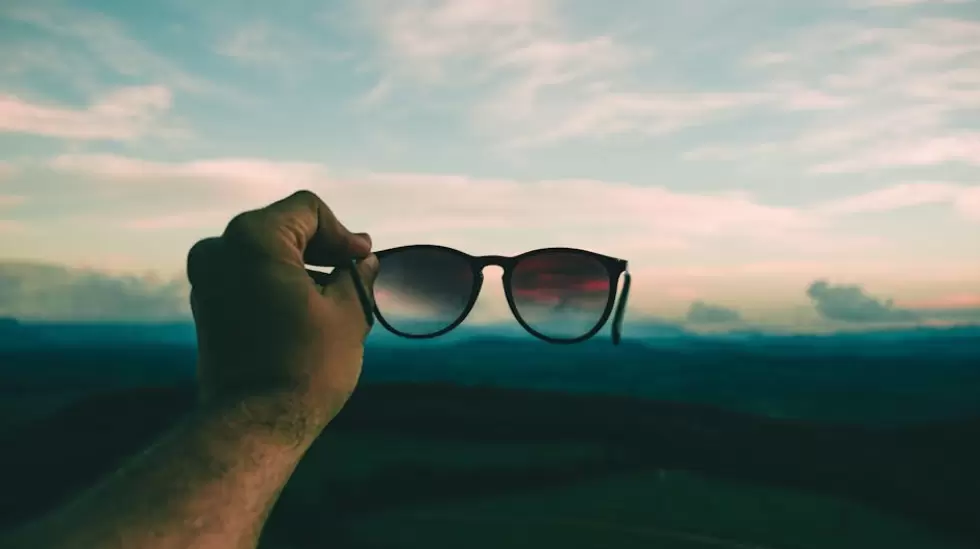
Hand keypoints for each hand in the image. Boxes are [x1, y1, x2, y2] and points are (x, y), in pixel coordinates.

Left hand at [186, 190, 377, 428]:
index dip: (343, 233)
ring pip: (264, 253)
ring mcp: (206, 279)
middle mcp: (219, 250)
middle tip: (356, 273)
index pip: (308, 211)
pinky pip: (246, 277)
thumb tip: (364, 262)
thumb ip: (357, 276)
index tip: (363, 261)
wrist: (256, 423)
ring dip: (301, 267)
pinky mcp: (205, 307)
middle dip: (323, 248)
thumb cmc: (307, 365)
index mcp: (253, 238)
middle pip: (284, 228)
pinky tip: (306, 311)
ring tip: (335, 297)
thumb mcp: (349, 312)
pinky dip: (277, 284)